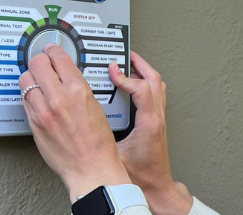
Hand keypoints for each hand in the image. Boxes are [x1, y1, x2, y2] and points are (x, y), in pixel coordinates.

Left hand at [19, 43, 131, 201]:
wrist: (91, 168)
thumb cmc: (98, 143)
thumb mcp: (95, 107)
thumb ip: (77, 90)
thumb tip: (65, 77)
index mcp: (78, 91)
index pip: (59, 59)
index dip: (53, 50)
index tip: (52, 49)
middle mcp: (58, 98)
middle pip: (37, 64)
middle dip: (39, 60)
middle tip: (42, 61)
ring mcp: (42, 111)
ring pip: (25, 80)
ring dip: (31, 77)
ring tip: (36, 80)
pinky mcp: (33, 124)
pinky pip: (25, 100)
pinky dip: (29, 95)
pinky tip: (36, 98)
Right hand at [109, 51, 192, 214]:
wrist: (157, 188)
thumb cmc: (140, 177)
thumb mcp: (115, 155)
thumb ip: (101, 139)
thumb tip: (83, 125)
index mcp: (148, 123)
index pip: (143, 90)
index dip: (127, 77)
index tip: (113, 70)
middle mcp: (157, 118)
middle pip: (155, 81)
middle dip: (140, 64)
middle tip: (124, 54)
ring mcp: (159, 119)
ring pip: (158, 86)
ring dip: (144, 72)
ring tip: (129, 63)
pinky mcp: (157, 123)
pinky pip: (155, 95)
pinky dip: (144, 84)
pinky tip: (132, 84)